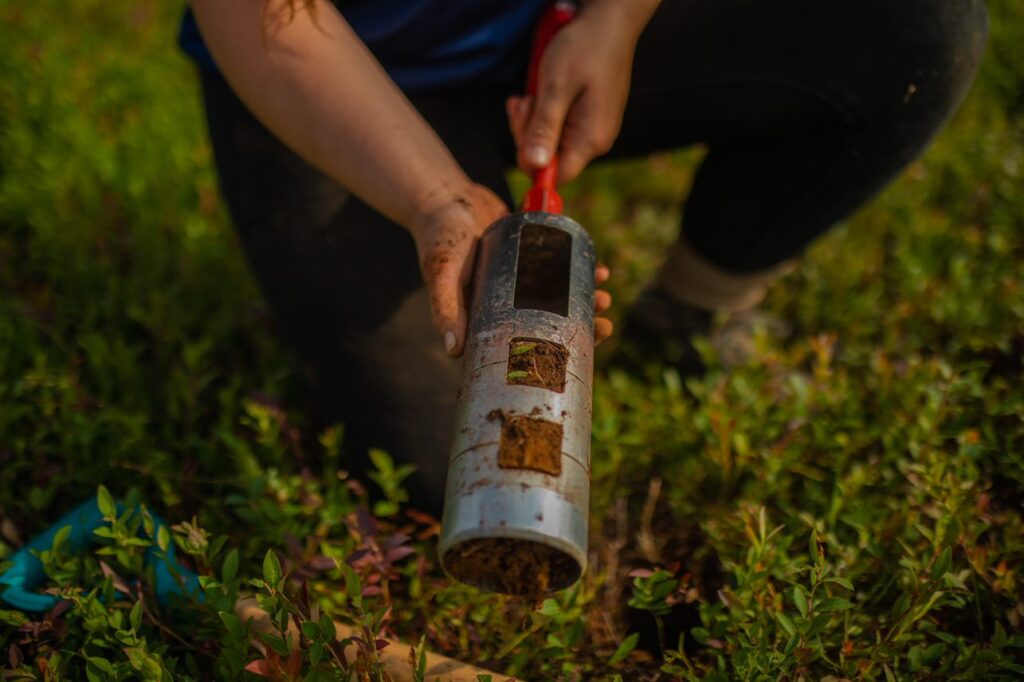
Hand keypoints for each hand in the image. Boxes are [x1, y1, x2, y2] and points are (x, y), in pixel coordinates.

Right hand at [410, 183, 613, 356]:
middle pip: (548, 324)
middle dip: (580, 327)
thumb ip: (446, 307)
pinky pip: (560, 269)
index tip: (580, 352)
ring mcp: (521, 281)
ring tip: (603, 295)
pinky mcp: (531, 256)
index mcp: (485, 318)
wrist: (446, 197)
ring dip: (585, 300)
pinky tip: (598, 270)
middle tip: (604, 324)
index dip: (551, 352)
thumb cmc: (438, 238)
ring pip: (559, 299)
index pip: (522, 345)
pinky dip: (580, 270)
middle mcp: (506, 304)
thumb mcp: (441, 273)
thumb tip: (454, 351)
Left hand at [506, 3, 641, 183]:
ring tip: (528, 96)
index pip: (556, 177)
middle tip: (523, 103)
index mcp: (591, 139)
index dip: (532, 163)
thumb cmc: (584, 48)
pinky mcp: (588, 119)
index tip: (521, 129)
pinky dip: (542, 114)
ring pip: (551, 143)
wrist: (609, 22)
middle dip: (528, 135)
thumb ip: (545, 128)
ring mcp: (593, 130)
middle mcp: (595, 141)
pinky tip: (537, 95)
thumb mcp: (556, 87)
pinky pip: (558, 128)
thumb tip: (534, 165)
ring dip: (532, 122)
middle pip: (550, 160)